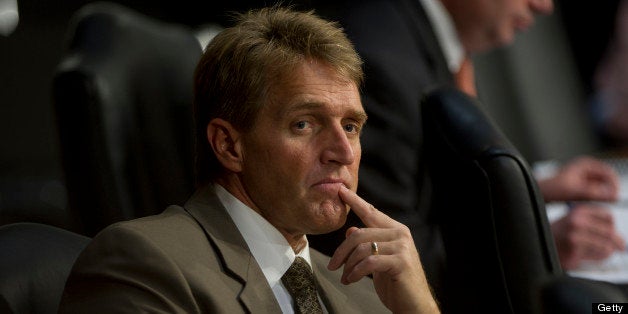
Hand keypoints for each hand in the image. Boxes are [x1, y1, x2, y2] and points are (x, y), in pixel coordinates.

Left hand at [327, 186, 439, 313]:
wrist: (414, 304)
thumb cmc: (396, 282)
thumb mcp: (379, 260)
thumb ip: (368, 244)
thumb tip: (350, 230)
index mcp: (395, 230)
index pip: (371, 212)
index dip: (355, 200)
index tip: (340, 191)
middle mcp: (400, 234)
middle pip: (360, 234)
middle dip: (342, 251)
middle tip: (333, 265)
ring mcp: (402, 247)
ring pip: (362, 248)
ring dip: (348, 265)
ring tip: (346, 277)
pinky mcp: (401, 261)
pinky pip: (369, 262)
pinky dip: (356, 272)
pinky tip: (352, 280)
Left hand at [538, 156, 618, 201]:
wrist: (538, 193)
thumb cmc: (551, 190)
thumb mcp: (573, 192)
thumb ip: (593, 193)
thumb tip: (614, 196)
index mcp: (585, 164)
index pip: (609, 172)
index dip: (614, 184)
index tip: (614, 196)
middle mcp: (586, 169)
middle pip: (607, 180)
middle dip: (609, 191)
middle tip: (610, 203)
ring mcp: (585, 178)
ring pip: (602, 188)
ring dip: (603, 196)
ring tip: (599, 206)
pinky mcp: (582, 187)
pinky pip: (595, 193)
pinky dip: (596, 199)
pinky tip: (592, 208)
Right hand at [551, 204, 624, 268]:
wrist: (538, 244)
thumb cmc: (560, 235)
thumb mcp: (574, 221)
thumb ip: (594, 224)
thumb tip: (618, 237)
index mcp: (579, 211)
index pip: (608, 216)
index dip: (612, 225)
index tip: (612, 232)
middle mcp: (577, 221)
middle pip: (610, 232)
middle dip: (618, 241)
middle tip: (621, 247)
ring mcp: (575, 235)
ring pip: (607, 246)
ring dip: (608, 251)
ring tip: (605, 252)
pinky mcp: (575, 250)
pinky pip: (598, 255)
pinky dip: (600, 257)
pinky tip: (593, 256)